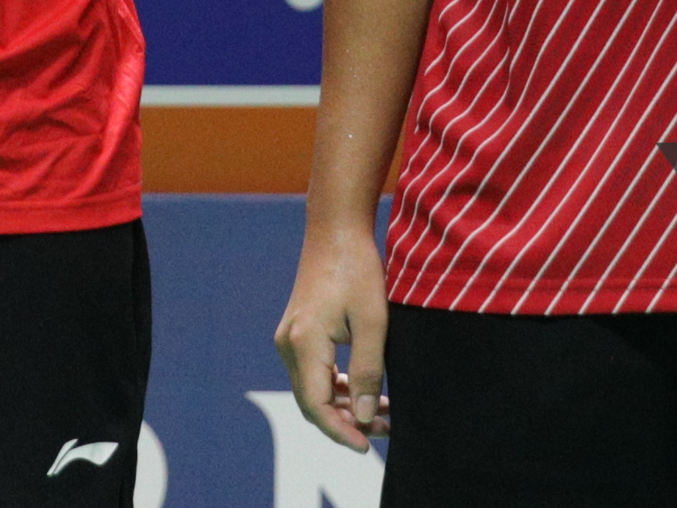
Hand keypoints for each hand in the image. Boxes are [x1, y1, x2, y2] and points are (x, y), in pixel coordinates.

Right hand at [274, 226, 393, 449]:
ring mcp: (290, 338)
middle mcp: (289, 344)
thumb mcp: (373, 322)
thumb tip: (366, 417)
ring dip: (345, 406)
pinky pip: (313, 373)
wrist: (335, 230)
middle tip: (387, 430)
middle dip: (347, 423)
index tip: (369, 447)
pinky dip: (338, 388)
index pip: (316, 406)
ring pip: (313, 390)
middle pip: (312, 403)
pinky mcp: (298, 333)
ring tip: (385, 414)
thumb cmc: (357, 269)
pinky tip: (367, 390)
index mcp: (304, 343)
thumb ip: (368, 372)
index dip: (342, 432)